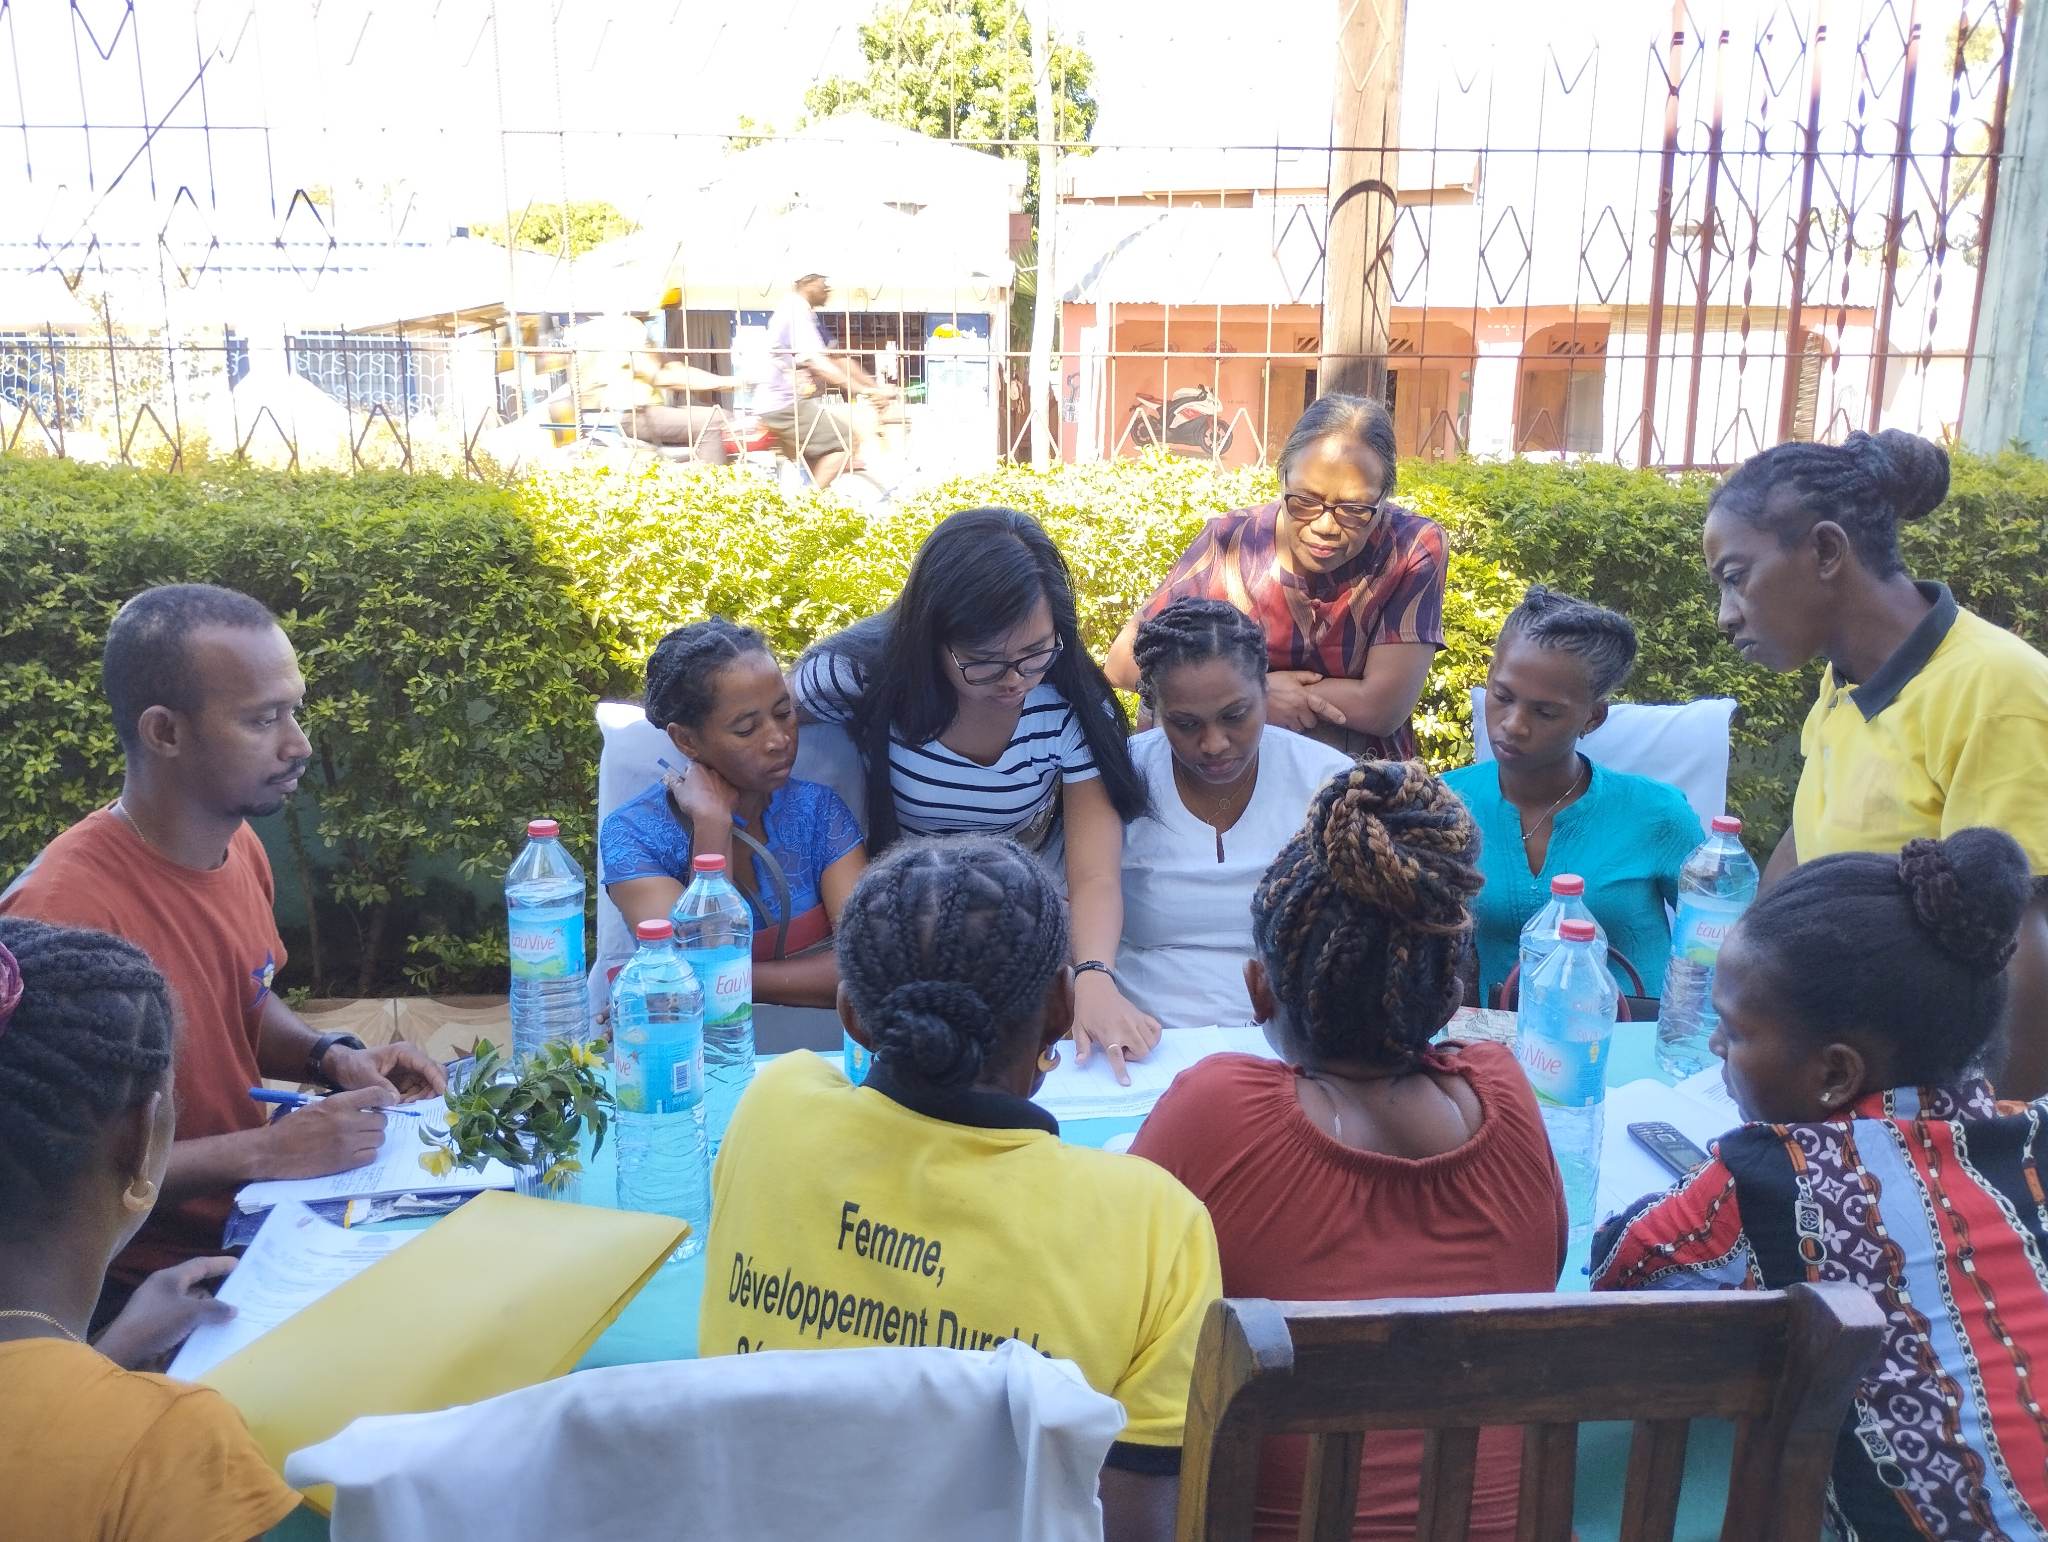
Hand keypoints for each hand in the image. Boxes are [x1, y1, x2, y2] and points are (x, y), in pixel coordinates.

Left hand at [92, 1256, 236, 1370]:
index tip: (238, 1265)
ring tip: (221, 1318)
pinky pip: (178, 1318)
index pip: (200, 1265)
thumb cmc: (156, 1323)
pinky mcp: (150, 1324)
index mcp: (169, 1278)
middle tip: (233, 1296)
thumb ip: (214, 1308)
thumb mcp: (190, 1313)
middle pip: (193, 1284)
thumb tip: (233, 1310)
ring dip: (203, 1310)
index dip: (220, 1264)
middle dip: (213, 1291)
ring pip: (186, 1303)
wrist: (121, 1352)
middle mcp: (161, 1288)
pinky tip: (201, 1332)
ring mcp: (154, 1306)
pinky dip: (191, 1323)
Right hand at [257, 1085, 390, 1178]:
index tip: (385, 1104)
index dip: (385, 1099)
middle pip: (382, 1120)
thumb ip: (343, 1105)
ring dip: (372, 1139)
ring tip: (359, 1140)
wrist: (273, 1151)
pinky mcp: (345, 1162)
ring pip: (379, 1139)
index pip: (376, 1095)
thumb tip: (367, 1107)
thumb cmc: (292, 1127)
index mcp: (338, 1103)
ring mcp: (347, 1143)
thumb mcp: (318, 1106)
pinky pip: (371, 1156)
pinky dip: (367, 1154)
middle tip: (365, 1127)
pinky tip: (355, 1153)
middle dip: (376, 1123)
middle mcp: (347, 1121)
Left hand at [326, 1041, 445, 1100]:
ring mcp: (410, 1072)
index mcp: (405, 1052)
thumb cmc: (352, 1066)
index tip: (444, 1094)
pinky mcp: (406, 1082)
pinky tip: (402, 1106)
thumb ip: (380, 1086)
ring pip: (428, 1086)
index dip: (438, 1079)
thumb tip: (397, 1099)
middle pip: (434, 1074)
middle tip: (421, 1106)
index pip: (428, 1065)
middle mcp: (412, 1061)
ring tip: (405, 1107)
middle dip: (431, 1091)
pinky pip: (417, 1092)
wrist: (341, 1068)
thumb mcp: (363, 1075)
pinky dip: (414, 1101)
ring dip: (421, 1098)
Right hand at [665, 758, 739, 832]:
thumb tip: (668, 777)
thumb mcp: (678, 792)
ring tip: (708, 799)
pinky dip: (724, 795)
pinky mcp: (734, 792)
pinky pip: (728, 791)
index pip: (690, 765)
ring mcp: (725, 781)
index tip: (685, 781)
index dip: (687, 773)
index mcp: (697, 768)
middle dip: (701, 778)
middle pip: (705, 772)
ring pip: (718, 780)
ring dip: (713, 786)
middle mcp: (712, 771)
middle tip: (696, 791)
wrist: (713, 815)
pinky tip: (719, 804)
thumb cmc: (692, 802)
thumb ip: (673, 782)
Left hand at [1070, 972, 1161, 1086]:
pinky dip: (1153, 1036)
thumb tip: (1080, 1063)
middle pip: (1142, 1051)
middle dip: (1133, 1056)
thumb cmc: (1086, 1010)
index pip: (1118, 1056)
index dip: (1121, 1071)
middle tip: (1121, 1049)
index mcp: (1110, 1033)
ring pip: (1151, 1043)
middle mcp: (1126, 1027)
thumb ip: (1082, 1047)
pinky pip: (1157, 1030)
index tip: (1126, 1082)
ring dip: (1142, 1048)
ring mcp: (1137, 1020)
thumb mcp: (1079, 1029)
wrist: (1096, 988)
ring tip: (1129, 1042)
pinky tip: (1142, 1037)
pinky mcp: (1142, 1015)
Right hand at [1265, 670, 1347, 734]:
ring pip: (1301, 728)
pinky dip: (1290, 726)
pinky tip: (1285, 719)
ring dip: (1300, 723)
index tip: (1343, 720)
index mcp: (1303, 696)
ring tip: (1292, 715)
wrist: (1252, 692)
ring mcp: (1289, 718)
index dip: (1334, 713)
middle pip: (1312, 722)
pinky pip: (1290, 729)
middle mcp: (1298, 709)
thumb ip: (1306, 677)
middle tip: (1302, 711)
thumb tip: (1320, 678)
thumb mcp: (1289, 675)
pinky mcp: (1280, 725)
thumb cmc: (1272, 681)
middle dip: (1309, 718)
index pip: (1322, 706)